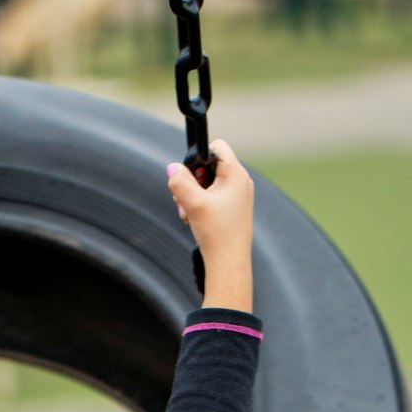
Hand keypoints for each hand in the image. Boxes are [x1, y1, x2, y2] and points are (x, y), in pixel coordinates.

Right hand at [166, 139, 254, 311]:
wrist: (229, 263)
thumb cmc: (217, 233)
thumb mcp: (193, 204)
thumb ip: (180, 182)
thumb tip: (171, 167)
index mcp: (236, 174)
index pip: (216, 147)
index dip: (199, 157)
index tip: (190, 176)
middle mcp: (239, 182)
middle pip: (208, 167)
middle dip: (191, 181)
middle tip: (185, 199)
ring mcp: (237, 196)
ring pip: (207, 184)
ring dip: (192, 196)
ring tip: (189, 213)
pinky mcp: (232, 209)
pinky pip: (211, 198)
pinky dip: (199, 206)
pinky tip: (194, 220)